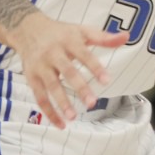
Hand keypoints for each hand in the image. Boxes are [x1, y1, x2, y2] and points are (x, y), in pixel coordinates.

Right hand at [8, 13, 129, 127]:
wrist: (27, 29)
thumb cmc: (61, 33)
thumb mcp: (81, 30)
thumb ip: (103, 37)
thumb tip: (126, 37)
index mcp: (68, 41)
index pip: (84, 55)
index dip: (95, 67)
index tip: (107, 81)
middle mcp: (53, 53)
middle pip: (67, 71)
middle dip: (79, 87)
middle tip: (92, 103)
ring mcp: (41, 66)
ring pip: (51, 86)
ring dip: (61, 103)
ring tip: (73, 117)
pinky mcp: (31, 78)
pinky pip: (39, 97)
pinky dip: (49, 112)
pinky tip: (61, 124)